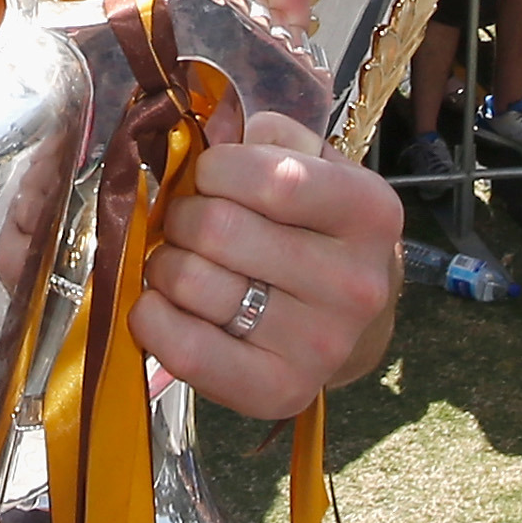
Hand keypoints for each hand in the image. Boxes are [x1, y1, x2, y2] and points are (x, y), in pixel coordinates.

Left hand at [138, 106, 401, 420]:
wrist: (347, 323)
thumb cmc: (311, 228)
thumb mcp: (306, 163)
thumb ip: (256, 137)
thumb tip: (201, 130)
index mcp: (369, 211)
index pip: (269, 178)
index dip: (214, 169)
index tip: (210, 176)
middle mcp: (356, 284)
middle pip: (215, 229)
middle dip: (182, 217)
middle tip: (190, 225)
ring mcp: (321, 345)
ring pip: (190, 283)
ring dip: (164, 265)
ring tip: (187, 264)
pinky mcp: (279, 392)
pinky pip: (184, 349)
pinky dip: (152, 318)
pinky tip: (166, 306)